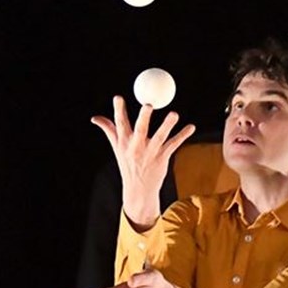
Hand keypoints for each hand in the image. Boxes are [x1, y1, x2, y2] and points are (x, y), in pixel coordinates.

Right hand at [91, 96, 194, 227]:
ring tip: (174, 114)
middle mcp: (136, 147)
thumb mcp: (117, 148)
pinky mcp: (162, 158)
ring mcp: (150, 152)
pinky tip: (191, 127)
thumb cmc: (128, 164)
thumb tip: (95, 118)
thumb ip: (109, 130)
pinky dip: (183, 135)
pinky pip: (174, 144)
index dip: (119, 110)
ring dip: (167, 125)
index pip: (120, 124)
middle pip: (140, 129)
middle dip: (144, 117)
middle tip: (148, 104)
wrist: (139, 190)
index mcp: (124, 142)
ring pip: (160, 136)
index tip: (118, 98)